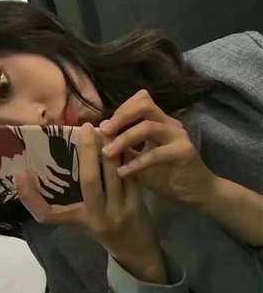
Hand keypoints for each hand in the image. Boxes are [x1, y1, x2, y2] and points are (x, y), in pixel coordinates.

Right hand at [13, 123, 166, 283]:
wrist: (137, 251)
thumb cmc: (104, 231)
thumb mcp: (83, 220)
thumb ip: (70, 199)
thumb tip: (55, 165)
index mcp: (78, 222)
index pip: (48, 214)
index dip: (30, 198)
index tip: (19, 174)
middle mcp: (97, 217)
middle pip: (88, 181)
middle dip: (86, 151)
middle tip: (84, 128)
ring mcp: (120, 210)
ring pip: (113, 173)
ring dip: (109, 147)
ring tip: (104, 129)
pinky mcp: (138, 203)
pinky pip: (130, 173)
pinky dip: (125, 155)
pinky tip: (121, 141)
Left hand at [100, 89, 216, 207]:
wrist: (195, 192)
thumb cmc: (165, 175)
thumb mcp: (138, 159)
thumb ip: (124, 148)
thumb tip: (99, 136)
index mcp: (159, 121)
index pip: (140, 100)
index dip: (120, 109)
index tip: (103, 127)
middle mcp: (169, 124)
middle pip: (144, 105)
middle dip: (120, 116)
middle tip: (104, 132)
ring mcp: (178, 136)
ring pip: (148, 127)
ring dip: (124, 139)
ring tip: (107, 153)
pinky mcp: (183, 152)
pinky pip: (156, 154)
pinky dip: (136, 163)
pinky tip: (122, 172)